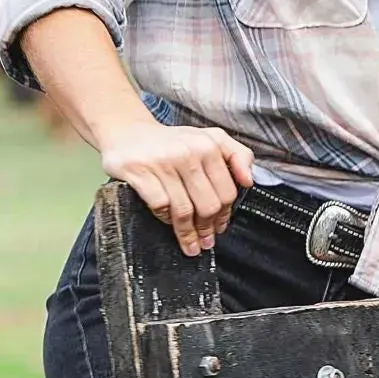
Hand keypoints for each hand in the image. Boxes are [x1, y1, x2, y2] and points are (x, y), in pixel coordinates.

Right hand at [100, 121, 255, 256]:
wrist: (128, 132)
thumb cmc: (172, 142)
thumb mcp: (209, 139)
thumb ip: (237, 155)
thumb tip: (249, 180)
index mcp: (209, 145)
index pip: (226, 191)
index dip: (225, 215)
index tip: (220, 227)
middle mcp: (188, 152)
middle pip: (208, 205)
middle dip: (208, 229)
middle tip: (206, 241)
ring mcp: (163, 162)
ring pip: (184, 210)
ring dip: (188, 233)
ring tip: (191, 245)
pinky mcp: (140, 171)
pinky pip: (160, 206)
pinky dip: (165, 218)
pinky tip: (167, 222)